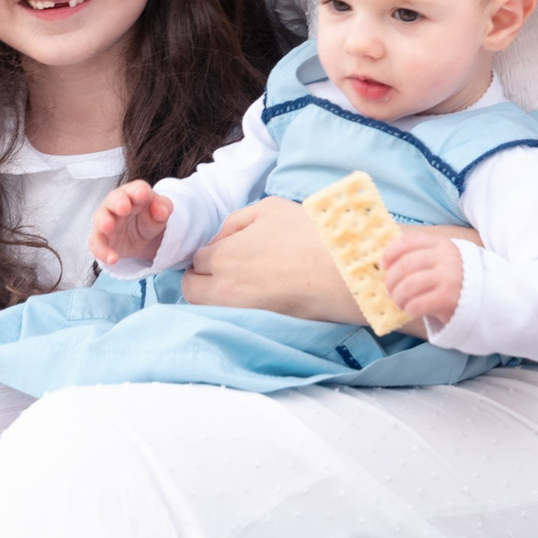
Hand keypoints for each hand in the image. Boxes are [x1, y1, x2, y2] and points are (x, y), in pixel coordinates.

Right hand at [90, 179, 171, 265]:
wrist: (141, 237)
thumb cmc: (148, 216)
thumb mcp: (160, 213)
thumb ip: (163, 207)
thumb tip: (162, 211)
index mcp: (134, 194)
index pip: (135, 189)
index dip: (138, 190)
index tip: (143, 194)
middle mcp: (116, 204)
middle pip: (114, 199)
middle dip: (118, 202)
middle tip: (124, 207)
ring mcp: (106, 221)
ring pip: (100, 218)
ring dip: (103, 221)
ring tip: (108, 226)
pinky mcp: (101, 239)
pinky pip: (96, 244)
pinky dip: (102, 251)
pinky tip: (113, 259)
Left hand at [180, 199, 362, 322]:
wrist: (344, 270)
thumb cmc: (309, 233)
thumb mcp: (270, 208)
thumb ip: (237, 220)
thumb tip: (220, 239)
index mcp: (223, 256)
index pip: (197, 260)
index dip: (209, 254)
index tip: (222, 254)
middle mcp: (223, 288)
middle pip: (192, 290)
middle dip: (200, 280)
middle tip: (222, 273)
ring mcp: (240, 313)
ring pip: (209, 309)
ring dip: (214, 298)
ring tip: (240, 287)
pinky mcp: (259, 329)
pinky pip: (233, 321)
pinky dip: (236, 312)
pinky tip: (256, 299)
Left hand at [379, 231, 464, 328]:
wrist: (488, 299)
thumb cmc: (457, 280)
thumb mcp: (444, 260)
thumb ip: (422, 256)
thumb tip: (386, 264)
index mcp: (442, 244)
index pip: (409, 241)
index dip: (391, 252)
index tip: (383, 264)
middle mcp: (446, 257)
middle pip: (404, 265)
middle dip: (391, 280)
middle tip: (389, 291)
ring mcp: (448, 277)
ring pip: (407, 286)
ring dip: (398, 297)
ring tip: (400, 302)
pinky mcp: (448, 298)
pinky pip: (417, 304)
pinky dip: (409, 308)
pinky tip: (412, 310)